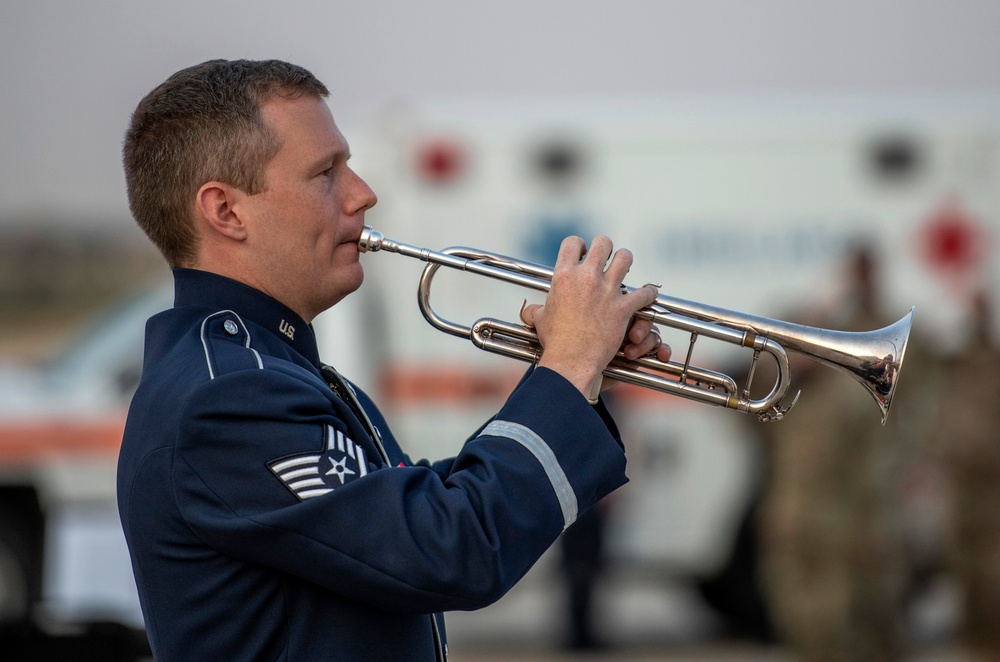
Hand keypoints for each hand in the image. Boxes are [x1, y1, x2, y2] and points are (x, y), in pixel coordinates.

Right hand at [520, 235, 663, 398]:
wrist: (571, 360)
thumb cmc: (555, 342)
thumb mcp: (541, 321)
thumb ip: (537, 310)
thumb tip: (530, 311)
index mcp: (564, 276)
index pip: (572, 243)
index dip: (579, 245)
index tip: (582, 254)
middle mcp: (587, 278)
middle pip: (603, 243)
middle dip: (605, 247)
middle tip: (605, 258)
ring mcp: (607, 291)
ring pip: (625, 258)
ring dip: (625, 261)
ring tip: (624, 267)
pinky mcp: (623, 308)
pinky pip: (644, 293)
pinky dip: (648, 294)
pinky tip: (646, 295)